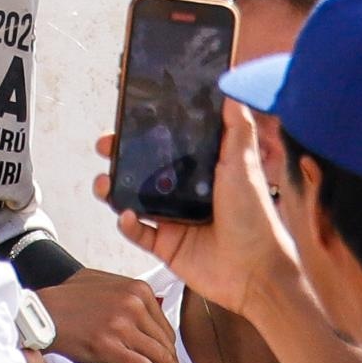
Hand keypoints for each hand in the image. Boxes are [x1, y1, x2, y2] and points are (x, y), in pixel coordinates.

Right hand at [32, 266, 178, 362]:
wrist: (39, 314)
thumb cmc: (66, 299)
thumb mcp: (101, 282)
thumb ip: (126, 291)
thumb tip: (148, 305)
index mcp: (137, 289)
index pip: (165, 325)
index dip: (168, 348)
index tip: (168, 361)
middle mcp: (133, 304)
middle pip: (166, 342)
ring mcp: (122, 325)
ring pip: (160, 356)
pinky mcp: (108, 346)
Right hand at [115, 101, 300, 321]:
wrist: (257, 272)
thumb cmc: (256, 217)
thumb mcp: (245, 165)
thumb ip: (237, 128)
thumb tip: (230, 90)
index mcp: (203, 171)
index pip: (168, 146)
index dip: (147, 133)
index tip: (129, 120)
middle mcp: (185, 193)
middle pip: (144, 170)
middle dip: (121, 157)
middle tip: (106, 147)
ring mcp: (174, 220)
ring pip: (133, 199)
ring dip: (114, 189)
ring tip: (105, 183)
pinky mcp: (166, 246)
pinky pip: (138, 233)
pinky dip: (126, 224)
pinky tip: (125, 215)